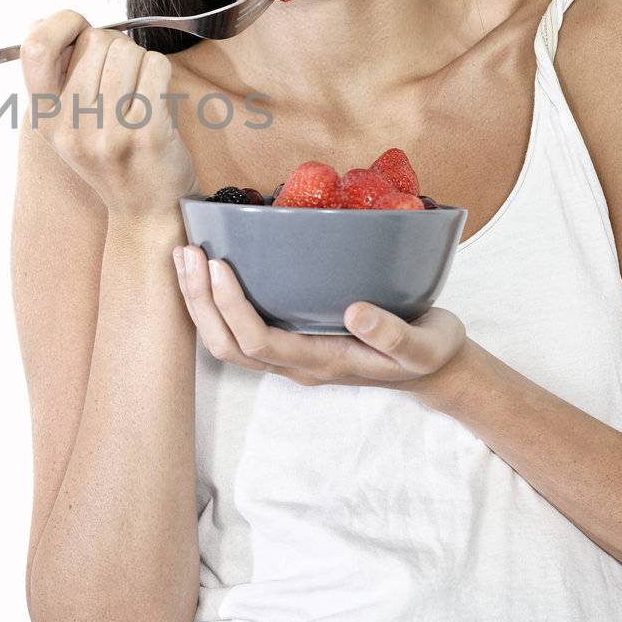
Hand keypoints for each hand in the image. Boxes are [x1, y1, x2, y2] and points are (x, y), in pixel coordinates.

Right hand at [20, 10, 199, 216]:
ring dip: (140, 60)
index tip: (80, 29)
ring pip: (129, 50)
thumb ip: (55, 76)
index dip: (61, 23)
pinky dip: (161, 72)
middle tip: (122, 75)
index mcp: (46, 118)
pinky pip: (156, 66)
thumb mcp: (67, 124)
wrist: (147, 210)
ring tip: (139, 90)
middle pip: (96, 40)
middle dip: (115, 46)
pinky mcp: (147, 132)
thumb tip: (44, 22)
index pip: (35, 46)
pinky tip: (157, 98)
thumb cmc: (112, 158)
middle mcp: (72, 126)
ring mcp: (110, 131)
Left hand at [172, 243, 469, 395]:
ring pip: (226, 341)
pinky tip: (207, 268)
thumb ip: (395, 334)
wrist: (436, 368)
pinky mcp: (290, 340)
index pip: (259, 342)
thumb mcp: (426, 344)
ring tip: (184, 256)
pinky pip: (238, 329)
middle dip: (200, 302)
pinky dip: (213, 301)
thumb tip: (356, 313)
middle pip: (228, 346)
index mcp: (322, 363)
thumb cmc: (430, 351)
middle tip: (187, 252)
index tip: (219, 265)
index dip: (231, 307)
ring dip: (199, 301)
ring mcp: (290, 356)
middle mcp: (296, 364)